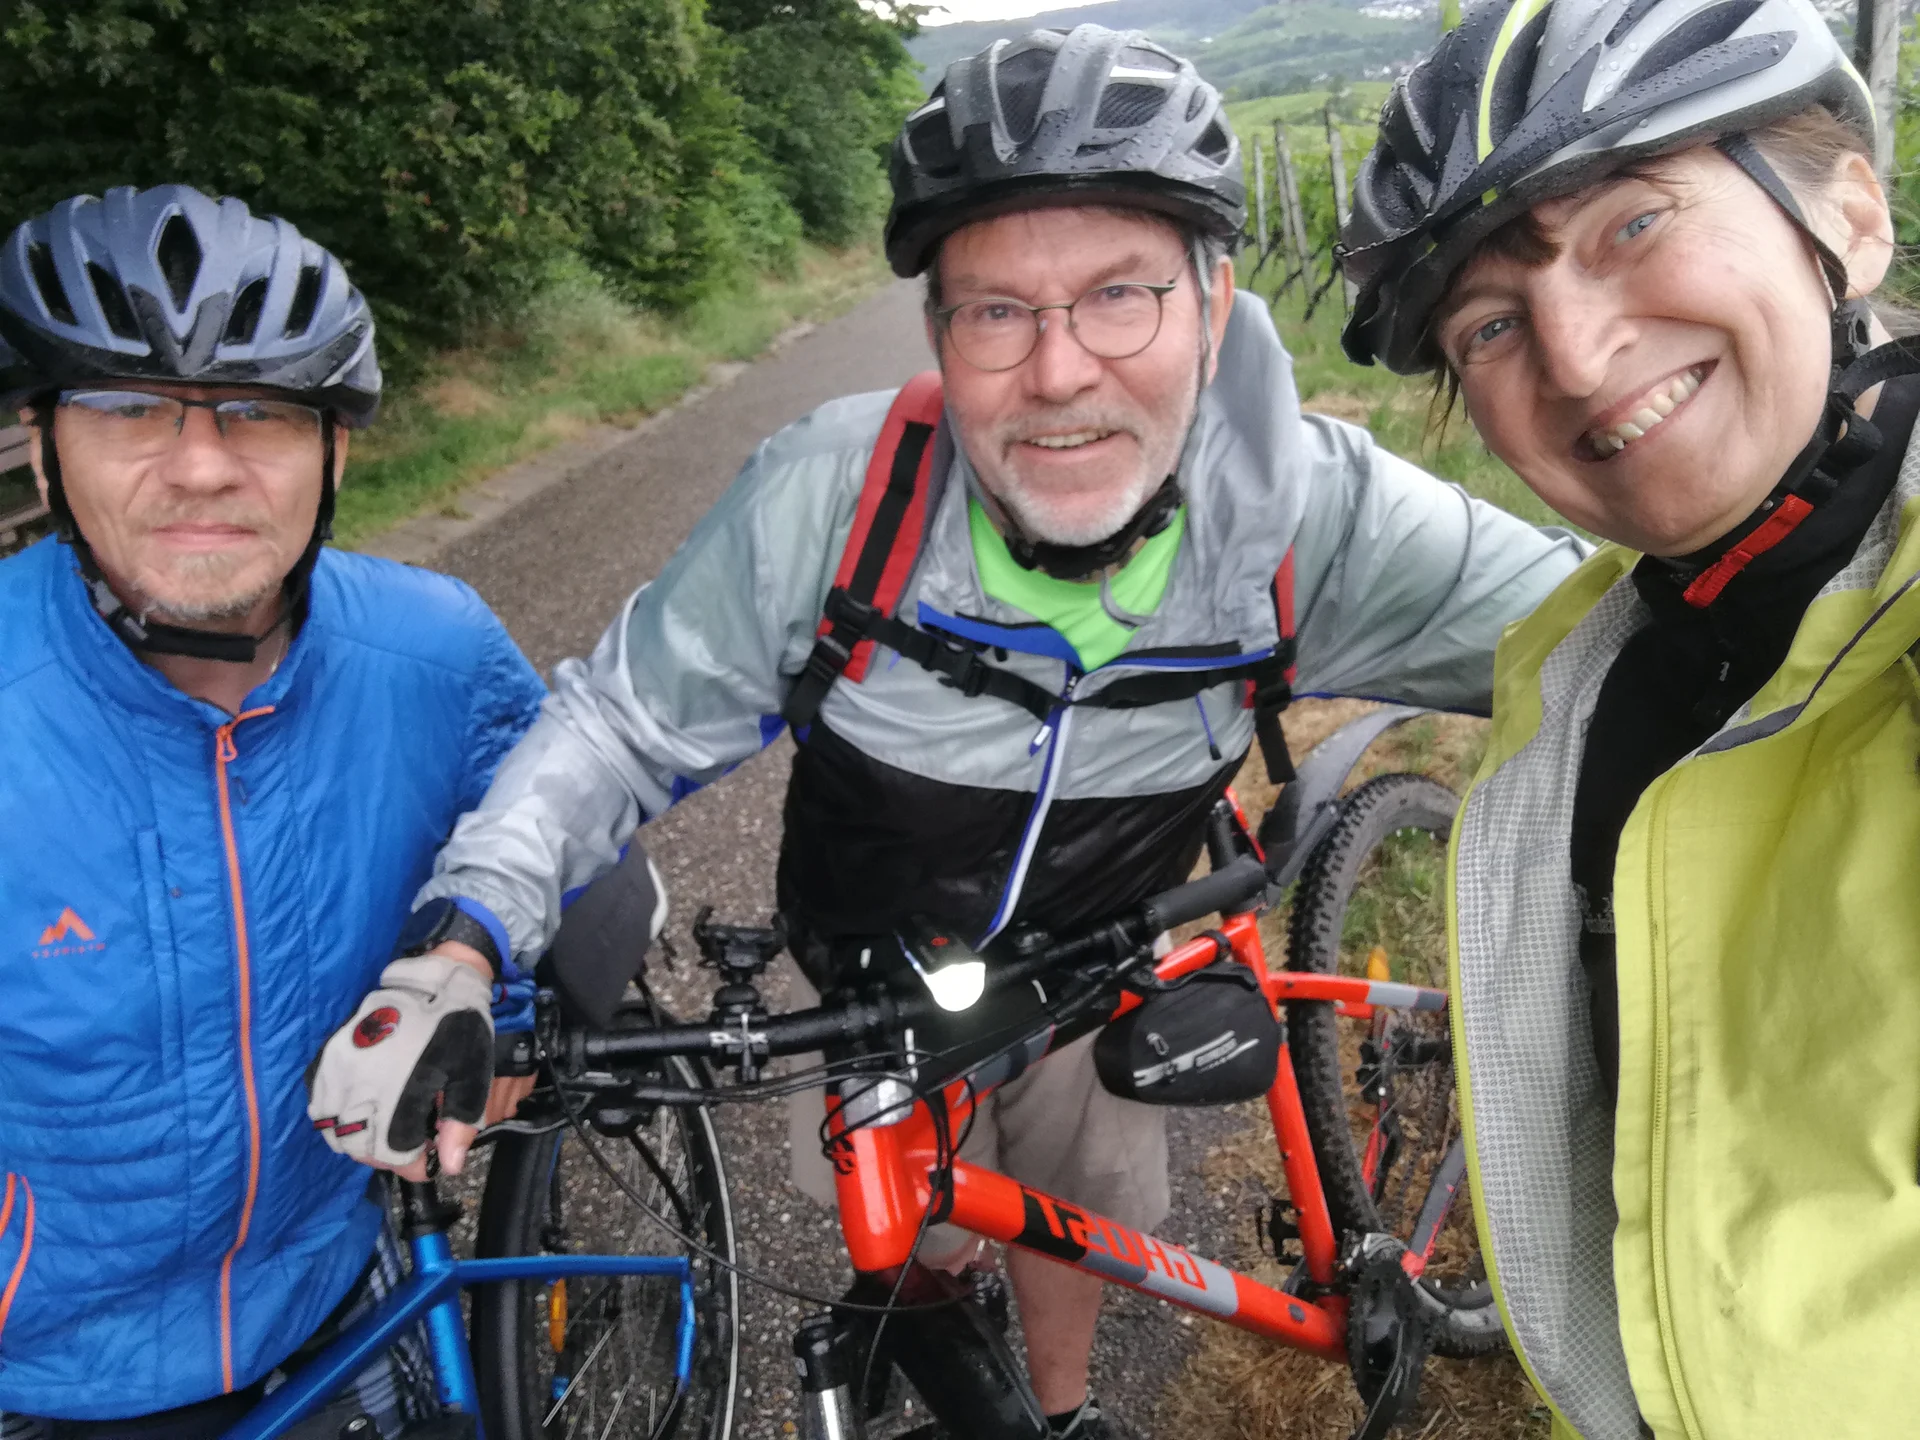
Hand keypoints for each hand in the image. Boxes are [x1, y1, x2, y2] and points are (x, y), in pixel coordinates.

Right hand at [307, 951, 494, 1178]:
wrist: (434, 980)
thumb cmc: (459, 1029)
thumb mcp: (471, 1076)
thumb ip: (460, 1123)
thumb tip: (451, 1166)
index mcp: (397, 1090)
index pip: (389, 1152)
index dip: (411, 1165)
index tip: (427, 1161)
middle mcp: (359, 1083)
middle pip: (356, 1146)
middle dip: (383, 1154)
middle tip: (407, 1146)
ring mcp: (338, 1069)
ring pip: (332, 1128)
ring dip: (357, 1138)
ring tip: (385, 1129)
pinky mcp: (328, 1056)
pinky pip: (319, 1102)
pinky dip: (336, 1116)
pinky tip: (363, 1110)